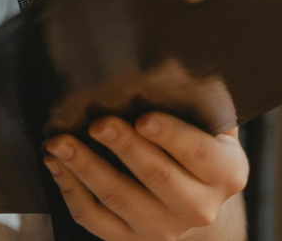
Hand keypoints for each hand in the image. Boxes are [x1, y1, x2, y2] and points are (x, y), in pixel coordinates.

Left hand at [42, 113, 248, 239]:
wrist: (192, 194)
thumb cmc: (194, 138)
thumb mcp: (208, 118)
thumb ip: (194, 96)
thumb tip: (166, 58)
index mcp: (226, 172)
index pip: (198, 152)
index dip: (170, 135)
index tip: (143, 119)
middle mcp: (199, 207)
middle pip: (157, 177)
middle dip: (124, 148)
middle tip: (96, 123)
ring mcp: (163, 229)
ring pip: (119, 199)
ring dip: (85, 168)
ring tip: (59, 142)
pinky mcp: (129, 240)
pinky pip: (94, 219)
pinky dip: (70, 191)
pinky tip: (55, 164)